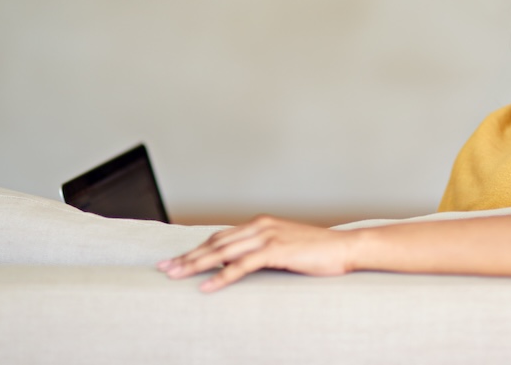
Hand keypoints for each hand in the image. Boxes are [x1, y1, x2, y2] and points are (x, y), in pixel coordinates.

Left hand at [157, 216, 357, 291]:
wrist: (345, 248)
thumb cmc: (318, 252)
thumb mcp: (286, 247)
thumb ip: (263, 250)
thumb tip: (239, 264)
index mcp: (261, 223)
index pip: (220, 237)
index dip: (196, 249)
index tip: (176, 260)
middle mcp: (260, 226)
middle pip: (215, 243)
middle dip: (188, 257)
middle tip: (165, 269)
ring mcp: (268, 236)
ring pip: (223, 252)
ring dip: (196, 265)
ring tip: (176, 277)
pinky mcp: (276, 250)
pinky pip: (242, 266)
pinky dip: (221, 277)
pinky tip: (206, 287)